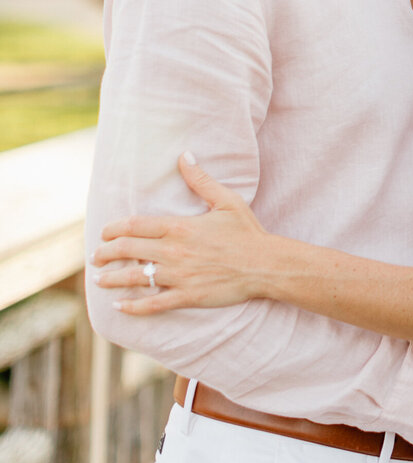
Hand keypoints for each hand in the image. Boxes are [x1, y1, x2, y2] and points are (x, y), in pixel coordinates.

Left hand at [92, 155, 270, 313]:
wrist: (265, 264)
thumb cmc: (247, 232)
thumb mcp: (226, 200)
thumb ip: (201, 180)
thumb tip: (184, 156)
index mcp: (180, 226)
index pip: (135, 225)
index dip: (114, 229)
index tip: (104, 233)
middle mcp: (174, 251)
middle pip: (129, 250)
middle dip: (106, 253)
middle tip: (96, 256)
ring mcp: (180, 275)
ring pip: (135, 277)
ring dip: (112, 278)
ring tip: (99, 279)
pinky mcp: (187, 296)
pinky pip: (153, 303)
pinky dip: (133, 305)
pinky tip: (120, 306)